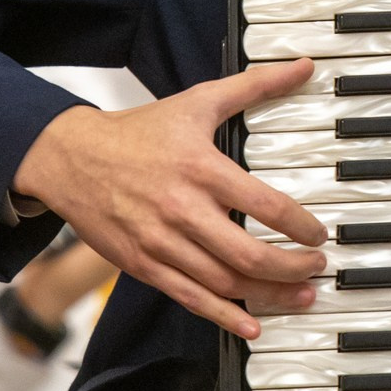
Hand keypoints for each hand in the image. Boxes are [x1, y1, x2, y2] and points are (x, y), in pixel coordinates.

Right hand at [13, 59, 326, 338]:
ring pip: (223, 282)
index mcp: (200, 168)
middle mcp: (182, 209)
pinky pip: (189, 298)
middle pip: (248, 254)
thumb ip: (254, 86)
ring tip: (300, 295)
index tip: (319, 234)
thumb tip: (302, 66)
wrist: (71, 158)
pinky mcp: (143, 265)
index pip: (265, 205)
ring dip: (268, 294)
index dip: (301, 226)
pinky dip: (224, 316)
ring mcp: (161, 242)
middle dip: (292, 268)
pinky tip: (253, 324)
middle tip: (316, 267)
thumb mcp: (198, 101)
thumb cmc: (138, 132)